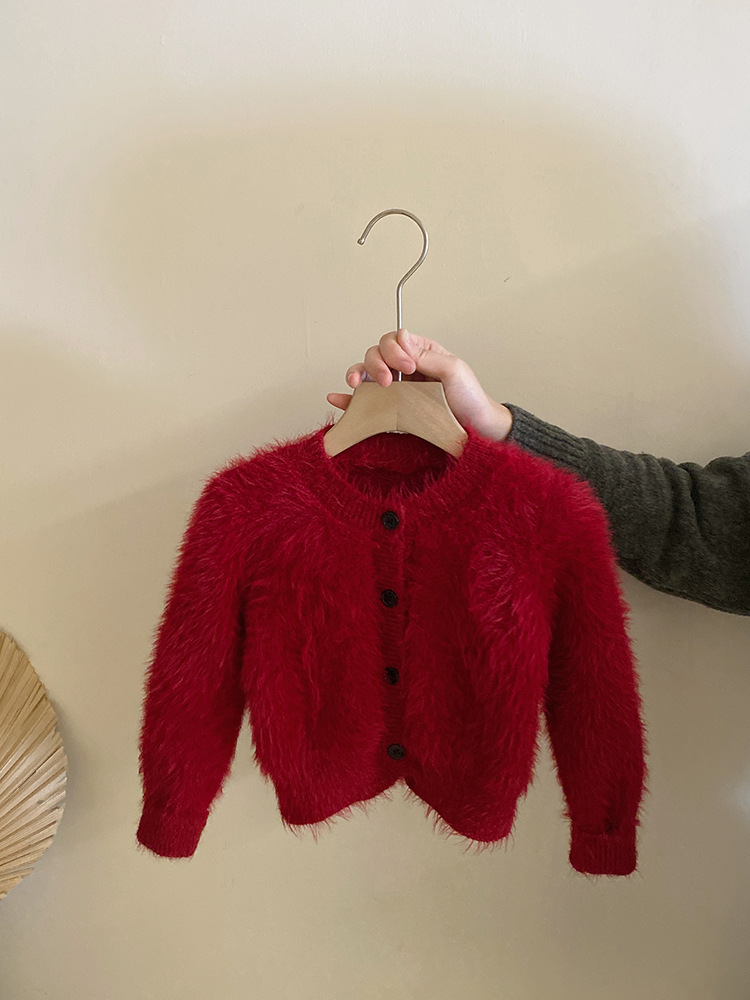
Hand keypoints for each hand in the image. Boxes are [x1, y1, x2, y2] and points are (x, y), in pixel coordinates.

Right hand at [325, 329, 513, 441]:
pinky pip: (363, 402)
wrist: (475, 431)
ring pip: (365, 374)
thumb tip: (401, 335)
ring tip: (358, 384)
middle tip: (390, 381)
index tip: (408, 367)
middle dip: (377, 363)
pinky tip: (338, 398)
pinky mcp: (389, 411)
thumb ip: (425, 354)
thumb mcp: (454, 370)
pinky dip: (347, 400)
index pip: (394, 340)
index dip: (394, 350)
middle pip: (376, 354)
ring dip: (357, 374)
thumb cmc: (469, 399)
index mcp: (420, 353)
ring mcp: (396, 390)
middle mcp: (404, 370)